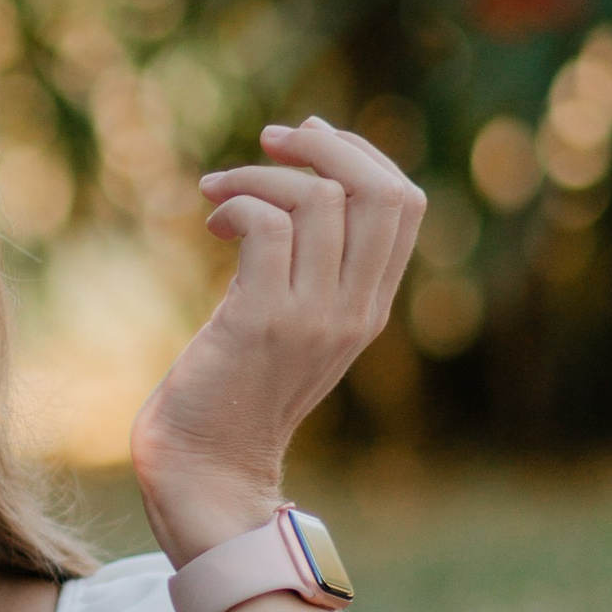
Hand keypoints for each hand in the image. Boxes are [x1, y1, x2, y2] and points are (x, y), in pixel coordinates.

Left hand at [131, 118, 423, 560]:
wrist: (206, 471)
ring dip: (260, 175)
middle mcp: (355, 311)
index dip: (360, 155)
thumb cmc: (232, 394)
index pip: (405, 204)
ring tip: (218, 193)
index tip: (307, 143)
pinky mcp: (264, 322)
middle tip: (272, 140)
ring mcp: (314, 318)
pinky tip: (212, 224)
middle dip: (327, 147)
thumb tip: (291, 189)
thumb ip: (306, 273)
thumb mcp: (288, 326)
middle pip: (385, 192)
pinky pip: (268, 226)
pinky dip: (238, 205)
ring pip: (321, 200)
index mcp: (369, 308)